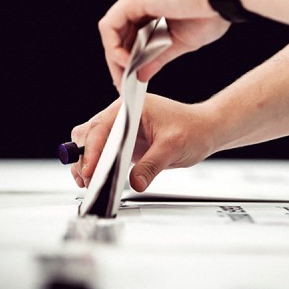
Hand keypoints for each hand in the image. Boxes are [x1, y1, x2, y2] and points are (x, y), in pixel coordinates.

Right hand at [70, 94, 215, 190]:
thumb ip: (152, 165)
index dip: (92, 150)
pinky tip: (96, 178)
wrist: (204, 130)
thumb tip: (135, 182)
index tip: (90, 170)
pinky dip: (94, 164)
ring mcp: (121, 127)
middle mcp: (121, 114)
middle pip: (88, 132)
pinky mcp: (123, 141)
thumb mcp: (173, 148)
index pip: (101, 127)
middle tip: (87, 180)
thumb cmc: (192, 129)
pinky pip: (101, 150)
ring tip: (88, 181)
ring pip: (89, 141)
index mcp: (130, 107)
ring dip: (85, 160)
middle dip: (83, 157)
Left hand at [98, 0, 230, 89]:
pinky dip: (115, 48)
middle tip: (123, 87)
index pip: (128, 33)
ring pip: (111, 30)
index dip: (126, 58)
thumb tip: (140, 76)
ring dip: (115, 58)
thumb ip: (156, 57)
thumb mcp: (179, 42)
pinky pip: (110, 26)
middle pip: (117, 33)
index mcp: (150, 2)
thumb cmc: (211, 13)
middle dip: (118, 63)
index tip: (129, 81)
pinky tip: (128, 63)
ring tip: (126, 79)